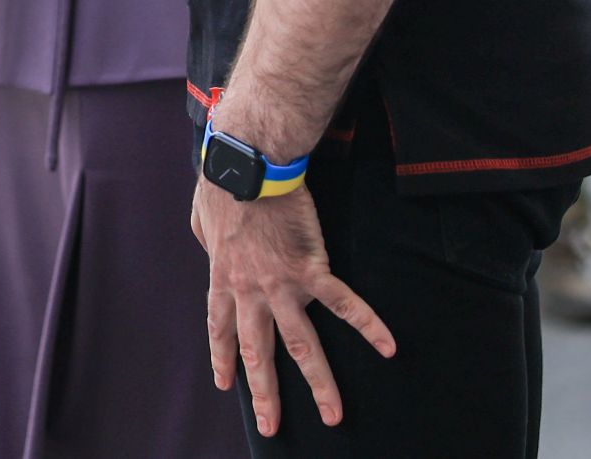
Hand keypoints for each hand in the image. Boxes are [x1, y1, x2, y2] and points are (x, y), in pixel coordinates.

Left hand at [192, 177, 393, 436]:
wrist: (248, 163)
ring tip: (333, 416)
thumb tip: (211, 249)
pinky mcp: (311, 269)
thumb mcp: (203, 219)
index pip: (221, 329)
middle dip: (265, 394)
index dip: (225, 358)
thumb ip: (209, 242)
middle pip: (258, 352)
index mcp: (223, 279)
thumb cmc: (222, 183)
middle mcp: (250, 291)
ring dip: (319, 383)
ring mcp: (281, 284)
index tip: (228, 385)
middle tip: (270, 427)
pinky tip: (388, 347)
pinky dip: (368, 325)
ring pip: (301, 345)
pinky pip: (344, 303)